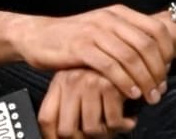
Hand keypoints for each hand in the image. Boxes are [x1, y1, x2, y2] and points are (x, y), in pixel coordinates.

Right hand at [17, 4, 172, 103]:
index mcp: (119, 12)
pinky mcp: (81, 48)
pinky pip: (110, 67)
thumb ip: (126, 38)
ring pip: (131, 58)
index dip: (167, 52)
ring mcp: (95, 32)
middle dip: (158, 71)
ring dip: (144, 81)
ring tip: (150, 97)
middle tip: (160, 91)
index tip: (167, 72)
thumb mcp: (104, 30)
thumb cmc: (75, 38)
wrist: (39, 36)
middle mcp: (110, 18)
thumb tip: (155, 58)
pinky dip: (124, 82)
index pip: (156, 29)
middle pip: (146, 45)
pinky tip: (131, 94)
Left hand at [38, 67, 154, 137]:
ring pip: (91, 129)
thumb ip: (69, 103)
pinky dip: (122, 125)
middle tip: (97, 134)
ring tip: (111, 124)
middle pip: (67, 130)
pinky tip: (126, 119)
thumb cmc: (104, 69)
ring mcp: (89, 81)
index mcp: (60, 81)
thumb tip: (56, 137)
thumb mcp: (79, 82)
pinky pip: (113, 122)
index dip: (51, 137)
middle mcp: (71, 80)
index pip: (46, 119)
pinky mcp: (110, 83)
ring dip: (104, 133)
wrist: (129, 45)